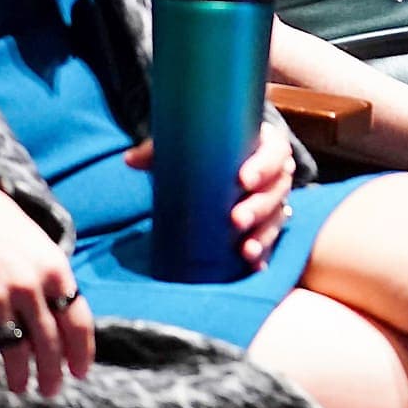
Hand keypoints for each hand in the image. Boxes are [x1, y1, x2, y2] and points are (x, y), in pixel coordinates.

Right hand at [0, 180, 95, 399]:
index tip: (81, 371)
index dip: (81, 352)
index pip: (77, 321)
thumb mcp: (41, 245)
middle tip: (52, 389)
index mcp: (55, 270)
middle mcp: (30, 288)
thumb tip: (64, 319)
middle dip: (52, 372)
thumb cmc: (3, 225)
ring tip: (23, 388)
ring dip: (21, 377)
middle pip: (49, 343)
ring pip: (16, 352)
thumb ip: (54, 280)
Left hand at [124, 124, 295, 268]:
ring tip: (245, 250)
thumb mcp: (192, 142)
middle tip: (235, 219)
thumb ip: (161, 148)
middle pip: (276, 189)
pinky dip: (264, 253)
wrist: (229, 160)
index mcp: (266, 144)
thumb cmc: (213, 148)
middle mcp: (276, 173)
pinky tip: (253, 264)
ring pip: (277, 217)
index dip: (263, 166)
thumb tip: (130, 160)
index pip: (274, 151)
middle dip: (258, 207)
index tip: (242, 179)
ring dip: (263, 234)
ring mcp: (274, 200)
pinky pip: (271, 240)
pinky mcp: (267, 224)